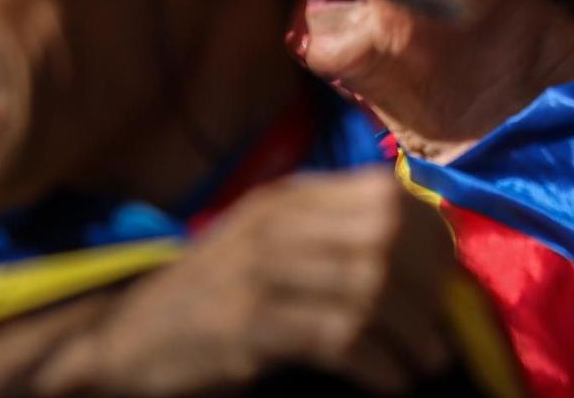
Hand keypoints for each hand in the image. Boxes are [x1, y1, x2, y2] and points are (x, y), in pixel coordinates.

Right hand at [39, 169, 458, 394]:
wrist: (126, 338)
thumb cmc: (215, 293)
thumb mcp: (272, 242)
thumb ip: (333, 233)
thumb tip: (427, 251)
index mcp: (290, 198)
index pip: (385, 195)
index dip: (429, 234)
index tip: (446, 275)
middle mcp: (278, 225)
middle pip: (385, 239)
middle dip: (427, 285)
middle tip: (440, 326)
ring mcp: (261, 273)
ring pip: (368, 288)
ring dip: (411, 332)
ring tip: (426, 360)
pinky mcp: (249, 327)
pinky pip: (337, 338)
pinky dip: (377, 363)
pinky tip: (391, 381)